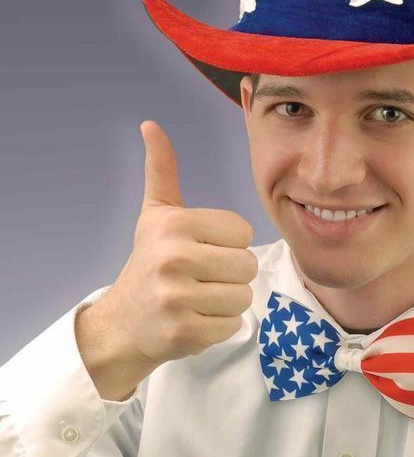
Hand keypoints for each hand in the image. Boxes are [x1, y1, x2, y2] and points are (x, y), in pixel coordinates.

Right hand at [97, 120, 257, 368]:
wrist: (122, 324)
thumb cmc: (148, 262)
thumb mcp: (156, 214)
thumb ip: (161, 170)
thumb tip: (150, 124)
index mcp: (175, 224)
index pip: (243, 232)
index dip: (228, 243)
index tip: (202, 250)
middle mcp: (174, 258)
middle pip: (247, 265)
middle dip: (231, 274)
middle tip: (202, 278)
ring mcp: (177, 298)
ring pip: (243, 297)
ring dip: (227, 302)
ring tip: (199, 298)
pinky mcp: (184, 332)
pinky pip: (232, 326)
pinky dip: (219, 327)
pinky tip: (194, 319)